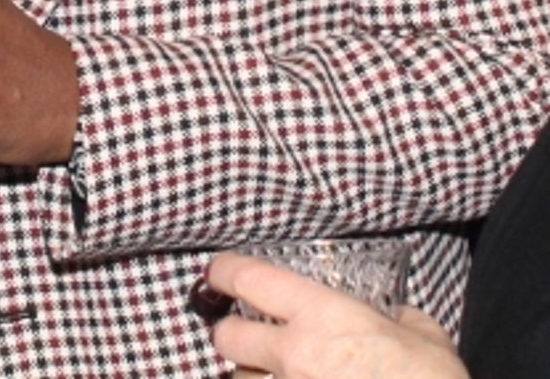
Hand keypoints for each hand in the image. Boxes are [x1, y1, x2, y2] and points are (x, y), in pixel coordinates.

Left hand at [204, 252, 466, 378]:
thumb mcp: (422, 335)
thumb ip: (396, 316)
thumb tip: (391, 315)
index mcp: (320, 315)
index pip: (247, 278)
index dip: (222, 271)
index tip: (217, 272)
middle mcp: (294, 355)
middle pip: (226, 337)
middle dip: (230, 334)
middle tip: (243, 333)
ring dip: (251, 378)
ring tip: (270, 375)